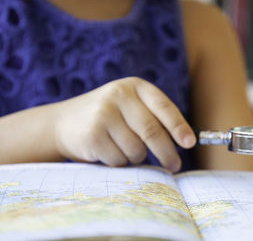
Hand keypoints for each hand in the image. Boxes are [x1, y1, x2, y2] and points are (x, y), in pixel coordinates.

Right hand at [51, 77, 195, 171]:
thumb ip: (154, 118)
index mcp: (134, 86)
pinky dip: (118, 163)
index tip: (189, 143)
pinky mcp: (92, 134)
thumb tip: (186, 141)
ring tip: (122, 149)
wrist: (63, 122)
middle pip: (152, 131)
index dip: (178, 126)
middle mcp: (118, 95)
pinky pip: (119, 159)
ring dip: (136, 158)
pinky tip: (106, 152)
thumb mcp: (130, 107)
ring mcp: (103, 114)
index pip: (163, 107)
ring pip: (136, 149)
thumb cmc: (108, 118)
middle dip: (166, 152)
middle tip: (174, 165)